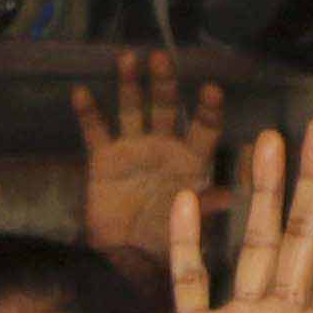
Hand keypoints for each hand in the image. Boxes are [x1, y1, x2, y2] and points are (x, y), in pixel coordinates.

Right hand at [75, 47, 230, 269]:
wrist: (125, 255)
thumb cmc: (165, 240)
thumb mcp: (187, 226)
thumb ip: (205, 206)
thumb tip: (232, 197)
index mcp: (191, 161)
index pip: (204, 129)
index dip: (208, 110)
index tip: (211, 89)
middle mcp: (163, 147)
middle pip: (166, 107)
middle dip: (165, 83)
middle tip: (162, 58)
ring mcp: (133, 148)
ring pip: (132, 109)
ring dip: (130, 84)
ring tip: (127, 59)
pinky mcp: (104, 159)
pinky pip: (95, 132)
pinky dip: (88, 113)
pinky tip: (81, 93)